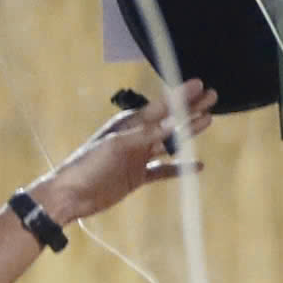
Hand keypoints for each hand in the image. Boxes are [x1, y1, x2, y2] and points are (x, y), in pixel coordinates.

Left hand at [37, 79, 216, 223]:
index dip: (181, 96)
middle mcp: (136, 136)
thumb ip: (145, 135)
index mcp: (128, 124)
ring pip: (169, 143)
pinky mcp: (137, 176)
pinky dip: (179, 168)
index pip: (161, 107)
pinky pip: (163, 170)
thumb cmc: (87, 166)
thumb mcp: (116, 147)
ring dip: (188, 134)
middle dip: (191, 109)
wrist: (70, 197)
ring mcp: (138, 156)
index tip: (200, 85)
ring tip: (208, 121)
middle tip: (213, 97)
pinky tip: (196, 165)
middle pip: (170, 121)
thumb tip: (173, 122)